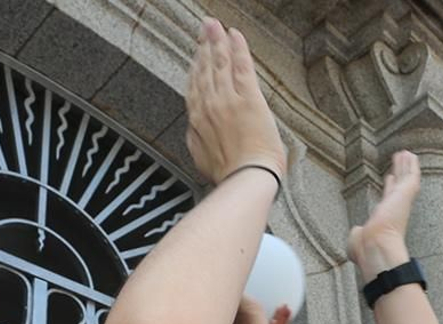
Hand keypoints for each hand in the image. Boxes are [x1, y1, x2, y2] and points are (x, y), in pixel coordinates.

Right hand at [184, 20, 285, 185]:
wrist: (245, 179)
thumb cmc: (229, 175)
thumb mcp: (201, 159)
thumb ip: (196, 140)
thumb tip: (193, 131)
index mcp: (198, 120)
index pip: (195, 86)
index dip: (195, 66)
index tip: (197, 54)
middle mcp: (210, 105)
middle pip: (204, 68)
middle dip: (204, 45)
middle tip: (205, 29)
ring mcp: (228, 99)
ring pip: (220, 63)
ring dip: (217, 40)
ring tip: (215, 25)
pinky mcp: (248, 98)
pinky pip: (241, 66)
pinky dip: (237, 48)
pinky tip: (234, 34)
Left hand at [349, 151, 418, 281]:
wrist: (375, 246)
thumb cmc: (365, 248)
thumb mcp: (358, 239)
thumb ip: (357, 233)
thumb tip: (356, 232)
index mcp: (384, 218)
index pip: (387, 198)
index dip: (388, 187)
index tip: (389, 178)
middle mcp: (394, 208)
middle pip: (398, 185)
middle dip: (398, 172)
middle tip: (400, 160)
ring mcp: (401, 200)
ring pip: (405, 178)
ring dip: (404, 165)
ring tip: (405, 153)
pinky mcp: (407, 193)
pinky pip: (411, 175)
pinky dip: (411, 165)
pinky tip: (410, 154)